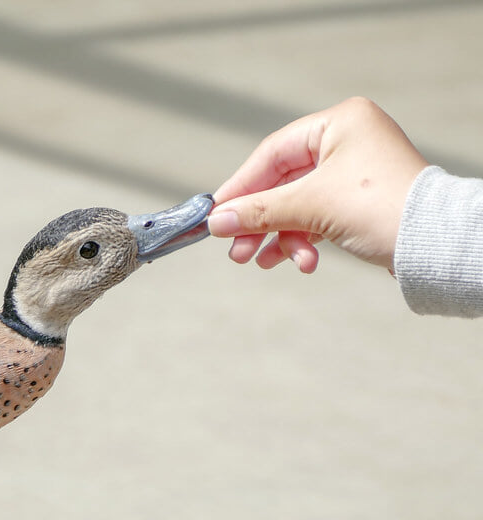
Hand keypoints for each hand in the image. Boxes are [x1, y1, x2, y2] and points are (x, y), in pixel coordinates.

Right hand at [209, 97, 428, 272]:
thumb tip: (216, 221)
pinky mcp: (360, 201)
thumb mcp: (310, 207)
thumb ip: (258, 212)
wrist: (436, 245)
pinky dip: (303, 240)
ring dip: (280, 236)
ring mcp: (355, 172)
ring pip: (298, 205)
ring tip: (264, 262)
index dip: (240, 187)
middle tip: (237, 250)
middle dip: (259, 221)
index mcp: (339, 123)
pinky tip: (299, 262)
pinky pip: (318, 217)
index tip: (216, 215)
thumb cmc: (382, 208)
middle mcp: (348, 141)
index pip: (272, 154)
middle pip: (283, 183)